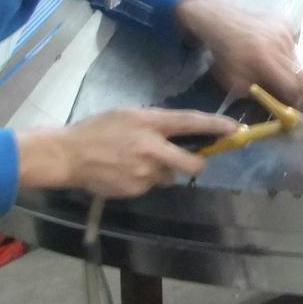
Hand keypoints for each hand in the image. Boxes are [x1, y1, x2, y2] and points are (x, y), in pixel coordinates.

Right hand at [17, 108, 238, 196]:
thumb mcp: (128, 114)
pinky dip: (145, 180)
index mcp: (150, 123)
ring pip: (170, 175)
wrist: (68, 155)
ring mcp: (144, 172)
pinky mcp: (136, 189)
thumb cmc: (97, 129)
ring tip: (137, 162)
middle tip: (192, 159)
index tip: (235, 129)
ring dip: (162, 170)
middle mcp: (152, 148)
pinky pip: (152, 185)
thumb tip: (179, 131)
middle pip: (192, 163)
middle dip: (197, 163)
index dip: (215, 126)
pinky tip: (125, 172)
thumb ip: (154, 122)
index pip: (190, 123)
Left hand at [175, 0, 302, 117]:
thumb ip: (260, 95)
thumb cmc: (224, 54)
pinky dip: (286, 56)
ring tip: (277, 73)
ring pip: (297, 62)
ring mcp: (285, 33)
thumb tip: (280, 109)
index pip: (295, 87)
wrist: (218, 17)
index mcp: (266, 62)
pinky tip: (272, 54)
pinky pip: (293, 47)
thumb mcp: (235, 82)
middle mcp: (281, 46)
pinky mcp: (285, 24)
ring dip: (293, 74)